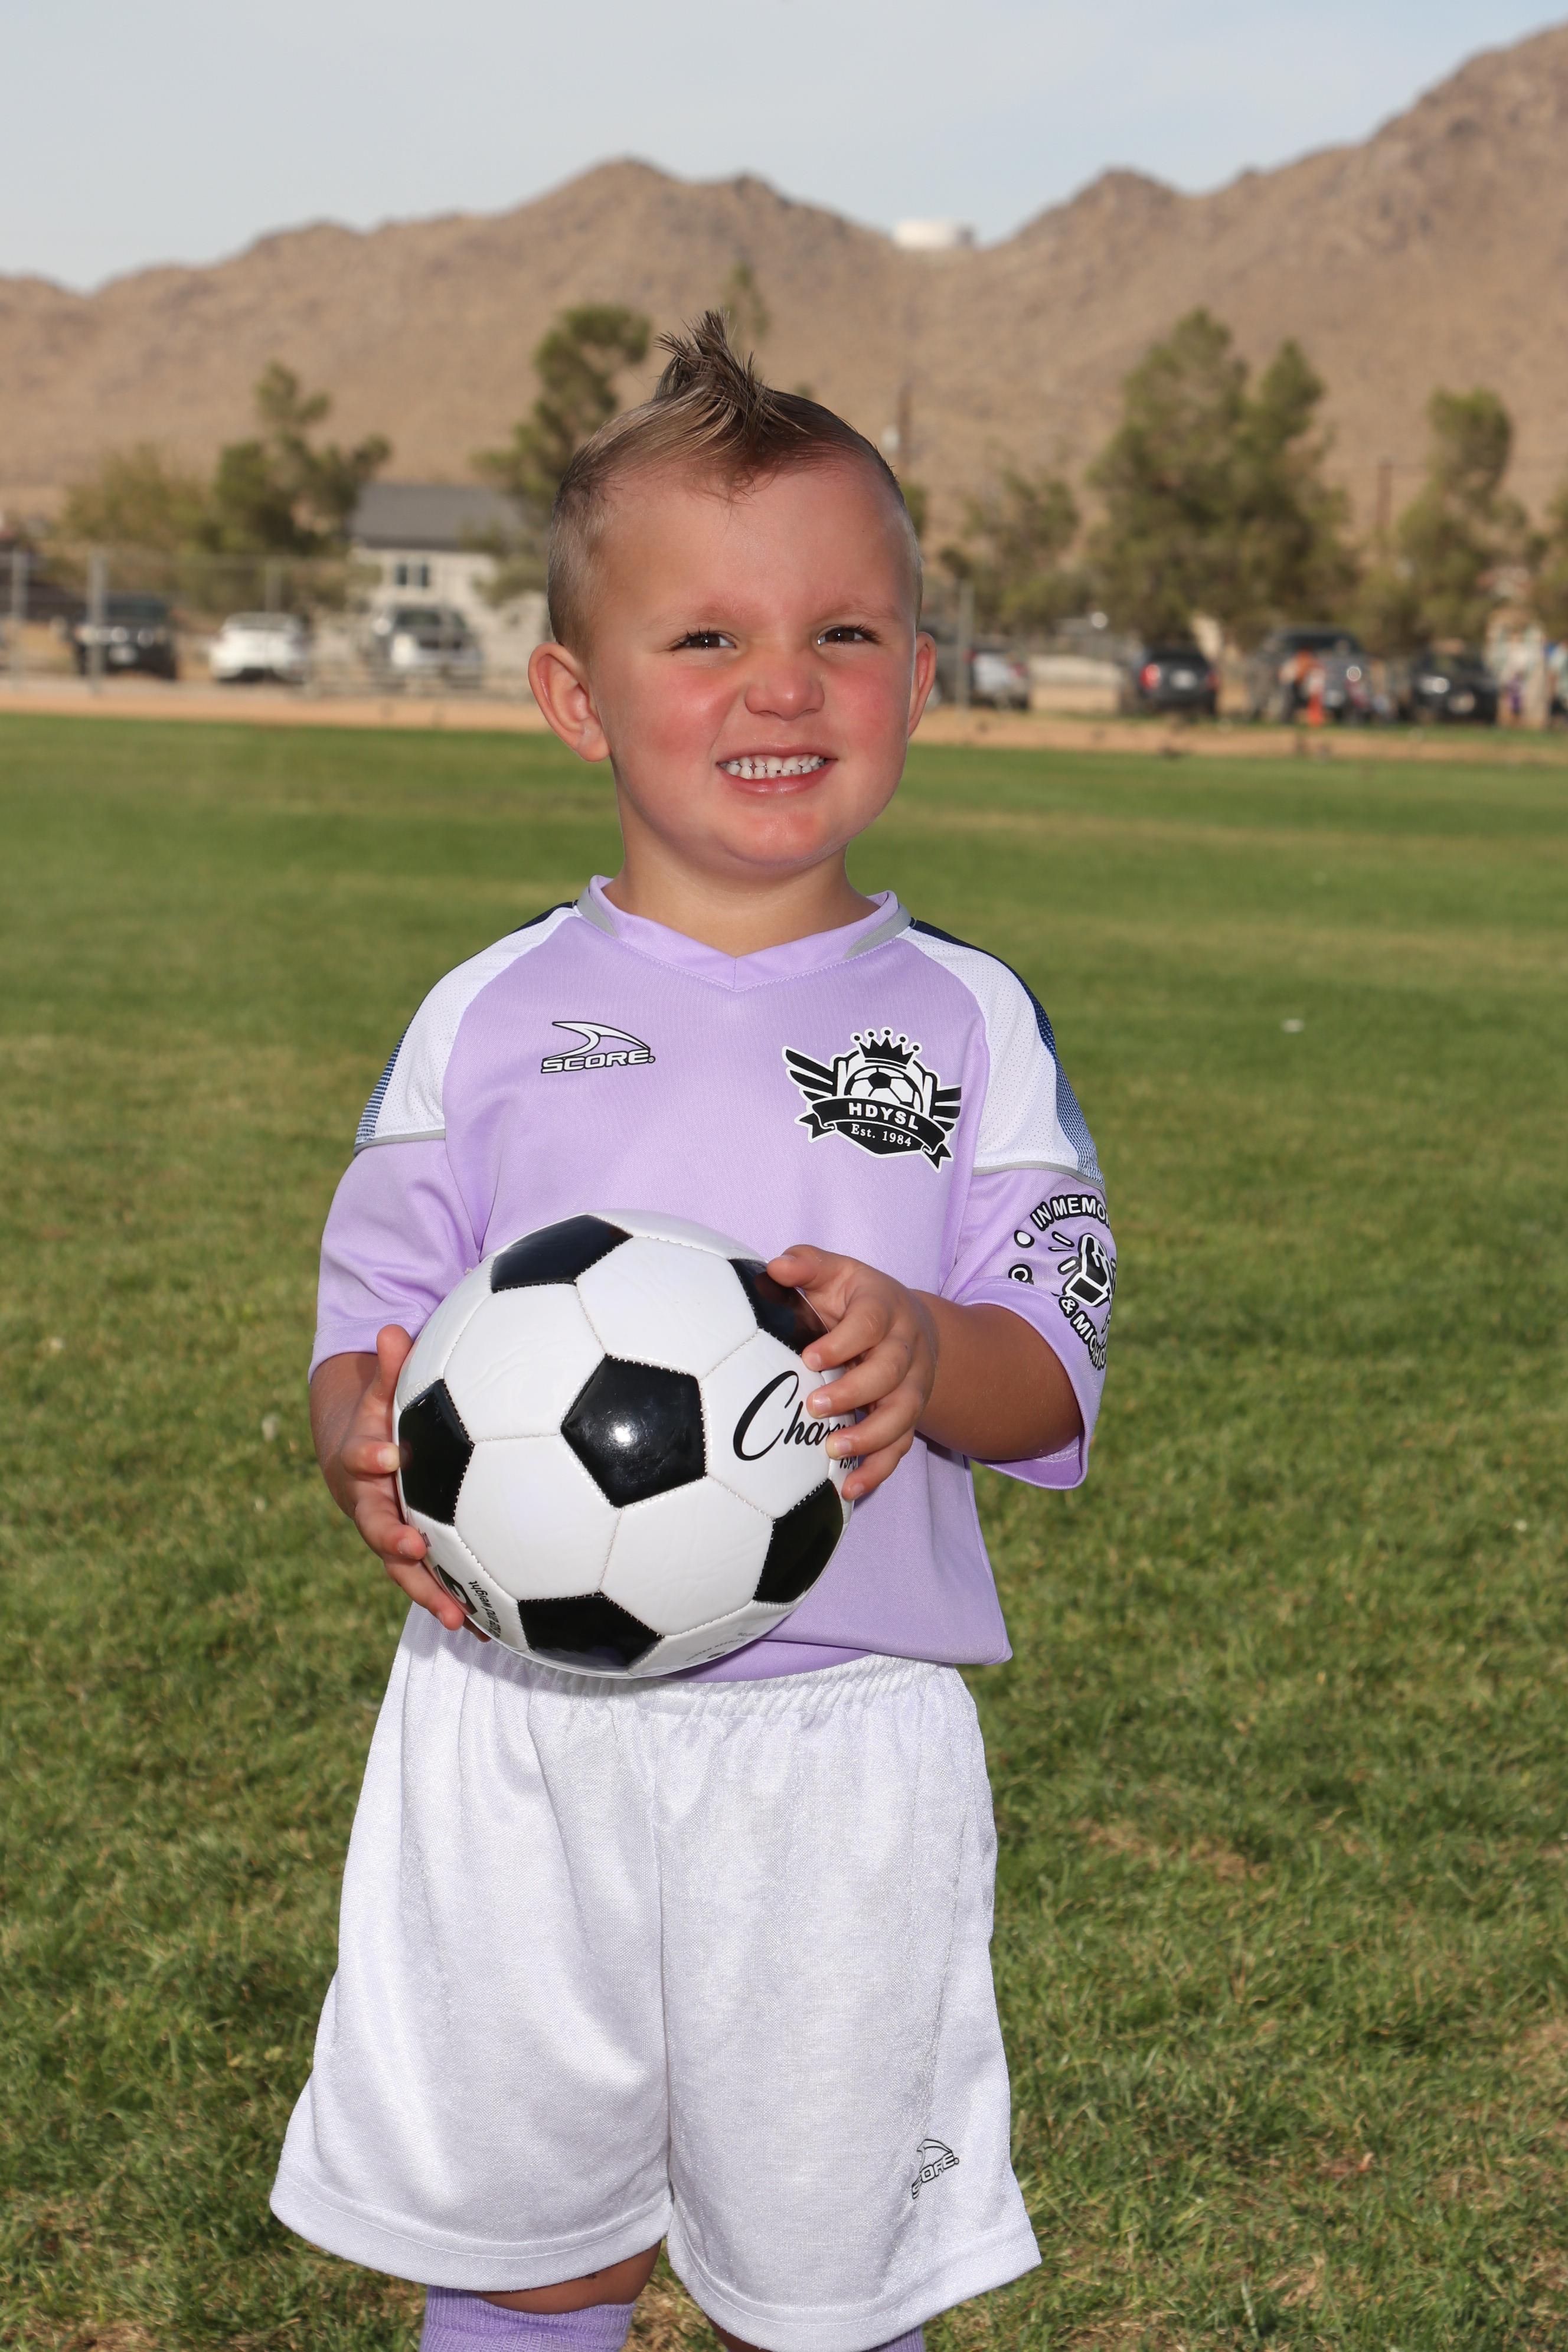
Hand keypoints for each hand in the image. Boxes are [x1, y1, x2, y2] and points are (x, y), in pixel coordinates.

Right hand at [312, 1327, 481, 1638]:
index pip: (361, 1461)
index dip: (369, 1458)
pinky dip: (459, 1604)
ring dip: (430, 1594)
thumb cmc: (380, 1421)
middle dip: (395, 1543)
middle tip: (415, 1550)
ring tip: (460, 1619)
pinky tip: (496, 1632)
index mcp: (363, 1467)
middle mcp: (374, 1509)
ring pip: (406, 1571)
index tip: (385, 1456)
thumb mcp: (382, 1392)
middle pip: (378, 1531)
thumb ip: (390, 1366)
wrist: (359, 1462)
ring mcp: (393, 1538)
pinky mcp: (417, 1558)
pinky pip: (436, 1583)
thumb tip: (390, 1328)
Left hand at [766, 1246, 938, 1500]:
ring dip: (870, 1436)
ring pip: (902, 1415)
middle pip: (892, 1372)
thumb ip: (807, 1264)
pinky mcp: (909, 1416)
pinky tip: (850, 1489)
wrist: (909, 1323)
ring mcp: (913, 1385)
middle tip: (815, 1406)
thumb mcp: (836, 1272)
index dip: (843, 1342)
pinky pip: (900, 1447)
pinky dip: (878, 1470)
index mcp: (885, 1308)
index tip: (809, 1358)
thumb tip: (776, 1266)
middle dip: (855, 1391)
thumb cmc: (857, 1299)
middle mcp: (906, 1347)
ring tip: (833, 1451)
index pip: (871, 1323)